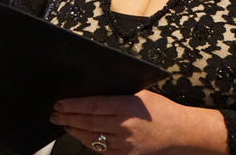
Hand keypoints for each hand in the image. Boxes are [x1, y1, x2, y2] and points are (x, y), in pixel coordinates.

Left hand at [50, 89, 225, 154]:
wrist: (180, 132)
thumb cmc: (161, 110)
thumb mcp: (140, 92)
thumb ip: (117, 92)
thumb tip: (94, 87)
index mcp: (125, 106)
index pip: (91, 106)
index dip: (72, 105)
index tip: (60, 103)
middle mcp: (123, 126)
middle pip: (87, 123)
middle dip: (67, 118)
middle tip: (54, 114)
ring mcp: (123, 144)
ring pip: (91, 138)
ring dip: (74, 131)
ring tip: (63, 124)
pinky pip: (101, 149)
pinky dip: (88, 142)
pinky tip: (80, 136)